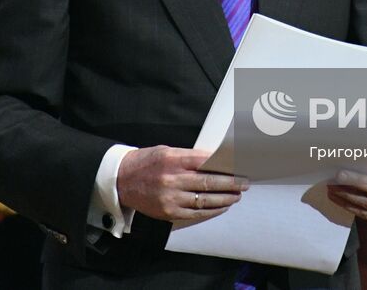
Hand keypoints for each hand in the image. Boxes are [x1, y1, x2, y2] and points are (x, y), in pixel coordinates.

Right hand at [116, 145, 248, 222]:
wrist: (121, 180)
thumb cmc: (146, 162)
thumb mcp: (167, 151)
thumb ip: (189, 157)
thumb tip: (216, 162)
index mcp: (173, 159)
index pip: (206, 162)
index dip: (226, 166)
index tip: (239, 167)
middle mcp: (172, 179)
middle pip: (209, 182)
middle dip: (231, 183)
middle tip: (245, 183)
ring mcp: (171, 197)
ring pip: (205, 200)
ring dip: (225, 198)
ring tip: (237, 195)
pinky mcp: (169, 212)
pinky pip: (196, 213)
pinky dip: (212, 211)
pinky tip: (222, 206)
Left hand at [326, 153, 366, 221]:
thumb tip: (348, 158)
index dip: (356, 180)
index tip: (339, 174)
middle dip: (346, 191)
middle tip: (331, 183)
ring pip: (364, 207)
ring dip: (344, 199)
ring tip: (331, 190)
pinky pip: (363, 214)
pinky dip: (348, 206)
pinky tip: (337, 199)